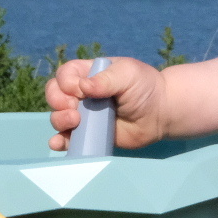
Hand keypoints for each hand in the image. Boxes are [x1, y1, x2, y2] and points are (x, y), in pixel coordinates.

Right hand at [45, 56, 169, 150]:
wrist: (161, 114)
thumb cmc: (145, 88)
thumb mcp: (127, 75)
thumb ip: (105, 80)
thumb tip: (82, 87)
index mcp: (89, 74)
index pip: (65, 75)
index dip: (66, 83)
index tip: (82, 90)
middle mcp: (82, 94)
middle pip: (55, 95)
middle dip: (58, 102)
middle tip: (75, 109)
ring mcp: (84, 116)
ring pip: (58, 117)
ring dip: (60, 120)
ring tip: (76, 122)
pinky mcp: (89, 135)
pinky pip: (67, 139)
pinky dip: (59, 141)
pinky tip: (60, 143)